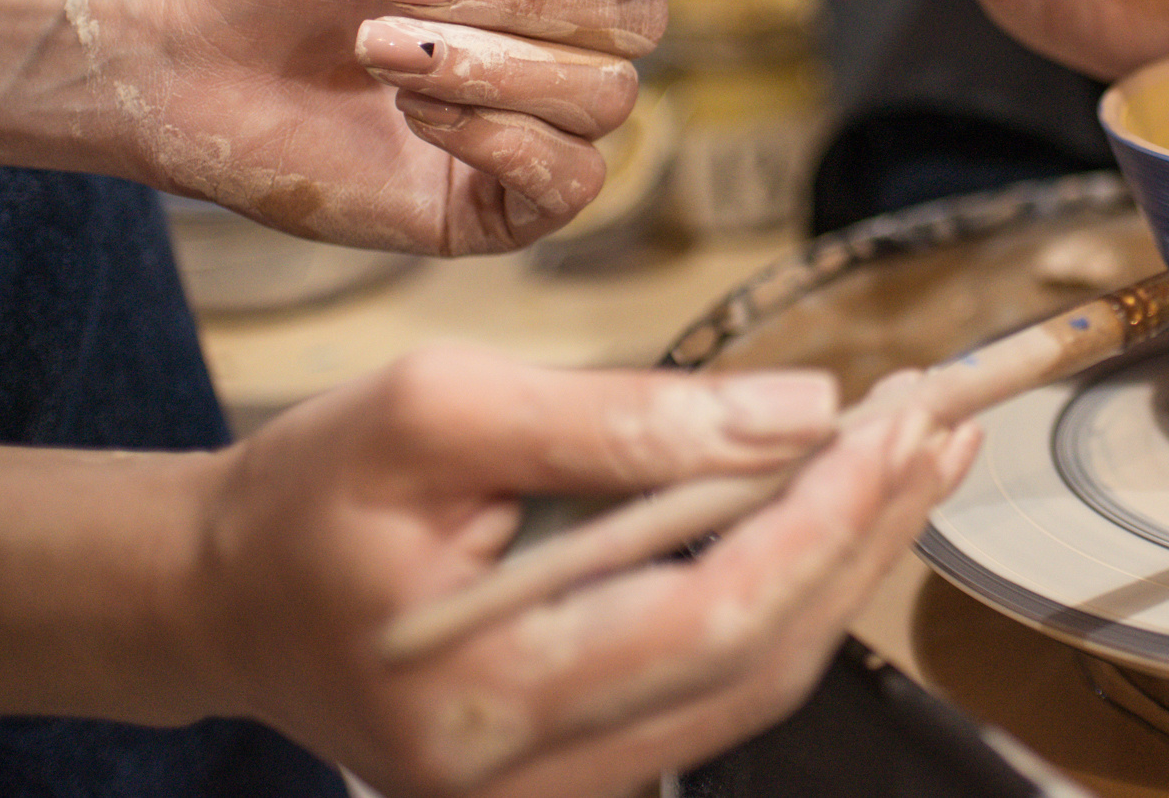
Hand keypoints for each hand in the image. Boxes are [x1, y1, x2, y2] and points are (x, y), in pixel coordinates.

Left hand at [136, 0, 707, 252]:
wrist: (176, 42)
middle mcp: (563, 35)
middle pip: (635, 18)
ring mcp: (538, 124)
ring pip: (607, 100)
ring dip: (486, 66)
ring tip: (376, 50)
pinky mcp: (499, 205)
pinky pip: (572, 181)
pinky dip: (499, 140)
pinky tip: (413, 113)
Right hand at [196, 346, 979, 796]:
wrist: (227, 595)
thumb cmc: (315, 495)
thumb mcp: (438, 409)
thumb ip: (620, 415)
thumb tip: (795, 412)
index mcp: (483, 700)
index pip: (710, 618)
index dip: (821, 520)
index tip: (896, 424)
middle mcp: (530, 780)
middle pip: (760, 660)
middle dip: (863, 534)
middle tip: (941, 422)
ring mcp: (559, 790)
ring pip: (757, 681)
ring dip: (848, 560)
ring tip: (916, 454)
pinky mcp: (581, 765)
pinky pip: (719, 683)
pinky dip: (790, 588)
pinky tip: (837, 509)